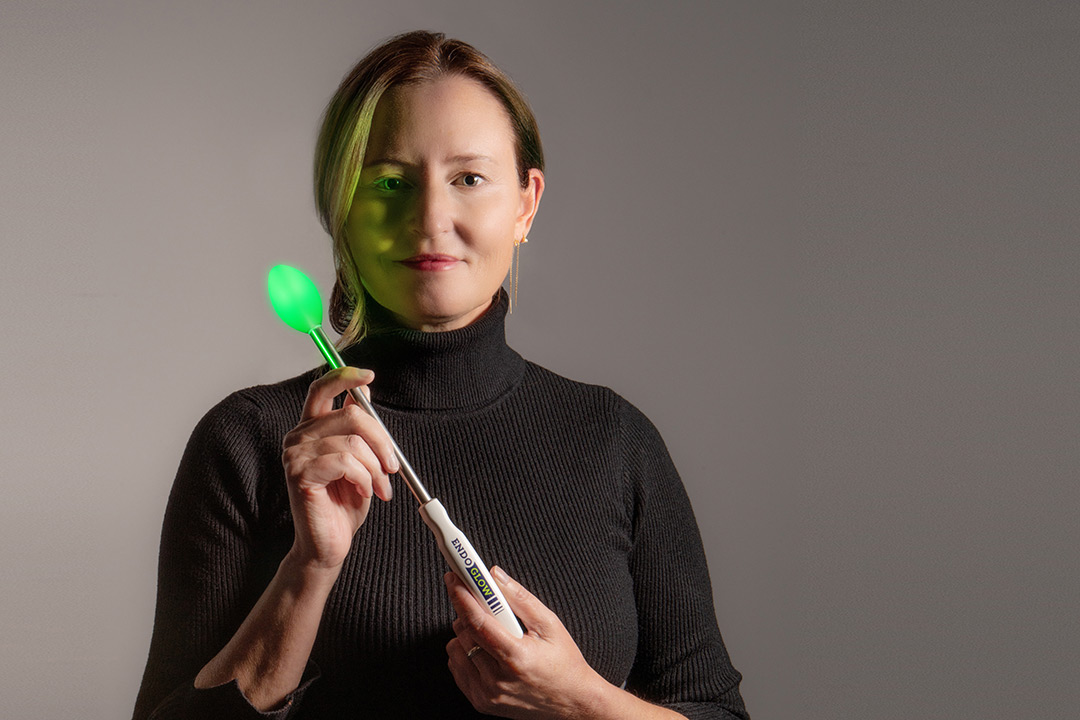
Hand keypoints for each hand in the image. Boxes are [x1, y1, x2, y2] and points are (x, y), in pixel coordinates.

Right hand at [281, 367, 398, 570]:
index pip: (322, 389)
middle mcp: (299, 437)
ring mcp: (296, 455)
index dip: (345, 377)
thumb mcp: (360, 460)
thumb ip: (358, 428)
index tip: (369, 375)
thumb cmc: (344, 504)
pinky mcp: (300, 474)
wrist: (329, 544)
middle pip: (351, 414)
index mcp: (312, 428)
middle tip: (393, 466)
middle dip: (382, 441)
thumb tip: (363, 393)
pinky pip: (346, 462)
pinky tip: (364, 492)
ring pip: (354, 442)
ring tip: (380, 487)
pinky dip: (365, 478)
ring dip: (377, 468)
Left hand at [444, 566, 605, 718]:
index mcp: (515, 657)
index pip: (477, 622)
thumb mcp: (549, 624)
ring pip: (455, 650)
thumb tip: (494, 576)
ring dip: (465, 634)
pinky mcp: (480, 702)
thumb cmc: (564, 662)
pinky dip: (465, 654)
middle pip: (463, 633)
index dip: (462, 596)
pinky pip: (457, 668)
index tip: (454, 578)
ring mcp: (487, 694)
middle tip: (482, 605)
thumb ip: (519, 598)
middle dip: (468, 612)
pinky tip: (485, 651)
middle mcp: (497, 679)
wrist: (571, 702)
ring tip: (490, 633)